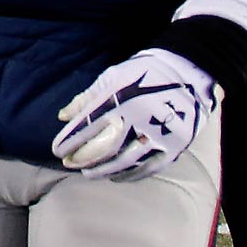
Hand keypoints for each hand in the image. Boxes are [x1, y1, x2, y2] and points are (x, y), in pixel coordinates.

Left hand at [50, 48, 218, 182]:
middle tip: (68, 163)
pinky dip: (129, 174)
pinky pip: (148, 167)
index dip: (69, 141)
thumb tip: (62, 116)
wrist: (189, 71)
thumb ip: (86, 98)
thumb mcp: (112, 77)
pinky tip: (115, 176)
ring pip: (124, 161)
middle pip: (103, 147)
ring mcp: (159, 134)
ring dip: (102, 170)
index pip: (87, 126)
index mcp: (120, 98)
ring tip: (88, 173)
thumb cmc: (143, 72)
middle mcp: (139, 118)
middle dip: (82, 158)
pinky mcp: (175, 145)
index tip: (57, 150)